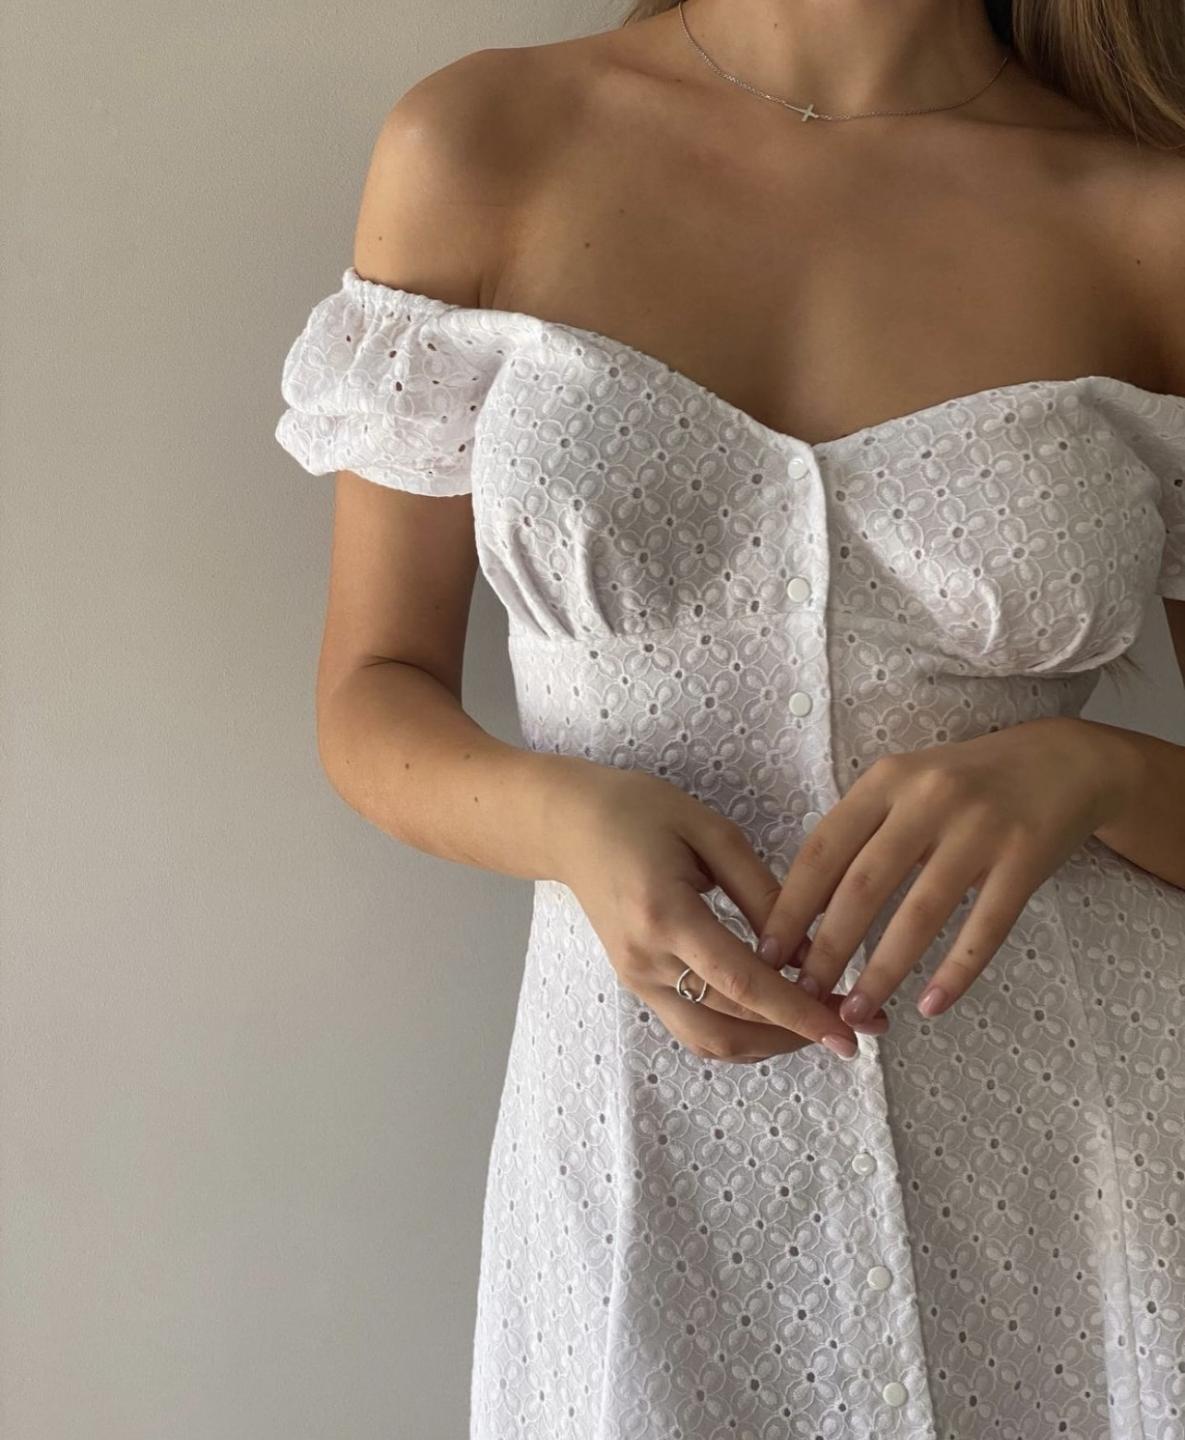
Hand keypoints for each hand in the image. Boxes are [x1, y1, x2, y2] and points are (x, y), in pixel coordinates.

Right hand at [548, 760, 887, 1061]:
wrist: (567, 825)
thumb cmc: (638, 811)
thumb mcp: (710, 832)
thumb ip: (762, 892)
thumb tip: (811, 951)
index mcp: (665, 915)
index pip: (742, 982)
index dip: (798, 1013)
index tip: (846, 1032)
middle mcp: (647, 960)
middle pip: (731, 1025)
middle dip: (797, 1033)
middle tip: (853, 1027)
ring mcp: (637, 979)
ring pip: (712, 1041)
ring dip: (770, 1043)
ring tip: (820, 1024)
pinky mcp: (638, 984)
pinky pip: (694, 1027)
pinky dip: (741, 1032)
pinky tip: (776, 1015)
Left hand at [756, 717, 1135, 1031]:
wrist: (1063, 762)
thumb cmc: (965, 784)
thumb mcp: (906, 786)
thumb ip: (861, 833)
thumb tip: (805, 910)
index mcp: (886, 780)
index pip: (823, 849)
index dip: (792, 904)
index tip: (768, 952)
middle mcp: (928, 798)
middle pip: (863, 885)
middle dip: (828, 947)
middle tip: (803, 993)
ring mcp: (980, 828)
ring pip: (920, 912)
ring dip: (883, 969)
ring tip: (856, 1010)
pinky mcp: (1025, 858)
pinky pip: (985, 927)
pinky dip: (956, 972)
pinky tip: (930, 1006)